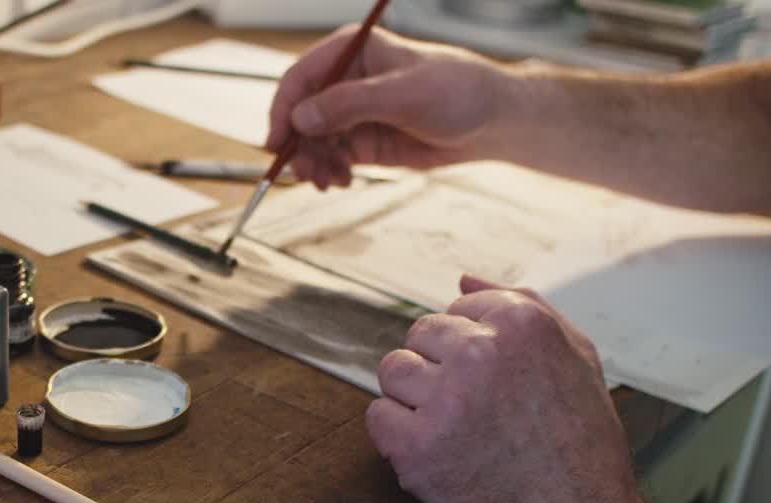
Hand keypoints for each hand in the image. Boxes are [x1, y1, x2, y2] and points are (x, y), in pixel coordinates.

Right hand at [267, 28, 511, 188]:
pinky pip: (331, 157)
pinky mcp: (362, 139)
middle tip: (307, 174)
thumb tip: (301, 118)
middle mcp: (345, 80)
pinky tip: (341, 182)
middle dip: (299, 146)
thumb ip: (350, 104)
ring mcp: (352, 112)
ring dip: (313, 163)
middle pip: (300, 115)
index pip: (300, 78)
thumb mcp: (404, 96)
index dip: (283, 110)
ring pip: (312, 141)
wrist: (492, 122)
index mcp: (351, 52)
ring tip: (330, 182)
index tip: (278, 142)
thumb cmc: (459, 92)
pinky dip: (330, 172)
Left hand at [365, 275, 643, 502]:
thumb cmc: (582, 446)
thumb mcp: (578, 359)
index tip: (493, 383)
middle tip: (476, 413)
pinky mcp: (416, 447)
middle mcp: (479, 353)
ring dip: (414, 399)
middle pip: (419, 336)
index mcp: (521, 324)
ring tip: (456, 431)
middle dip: (439, 369)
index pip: (457, 308)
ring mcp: (445, 400)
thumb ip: (524, 307)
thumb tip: (463, 278)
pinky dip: (398, 437)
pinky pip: (377, 416)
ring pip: (392, 371)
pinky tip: (438, 455)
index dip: (471, 349)